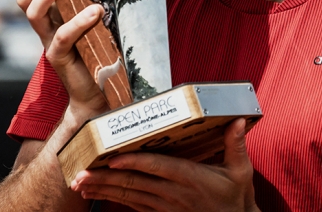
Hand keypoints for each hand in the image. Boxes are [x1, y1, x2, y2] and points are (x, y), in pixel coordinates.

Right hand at [1, 0, 107, 118]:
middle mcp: (48, 27)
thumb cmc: (101, 52)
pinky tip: (96, 12)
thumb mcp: (98, 19)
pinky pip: (64, 36)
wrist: (102, 93)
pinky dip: (78, 22)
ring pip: (35, 15)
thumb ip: (94, 1)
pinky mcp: (61, 57)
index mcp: (54, 15)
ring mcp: (51, 42)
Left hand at [70, 118, 259, 211]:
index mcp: (191, 178)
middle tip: (80, 174)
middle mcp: (174, 193)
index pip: (157, 168)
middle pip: (134, 184)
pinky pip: (134, 206)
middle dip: (105, 179)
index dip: (134, 163)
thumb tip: (238, 120)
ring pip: (129, 196)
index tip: (112, 159)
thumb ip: (236, 145)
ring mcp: (166, 206)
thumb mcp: (241, 172)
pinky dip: (115, 199)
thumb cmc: (236, 199)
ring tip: (81, 184)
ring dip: (104, 190)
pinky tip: (99, 194)